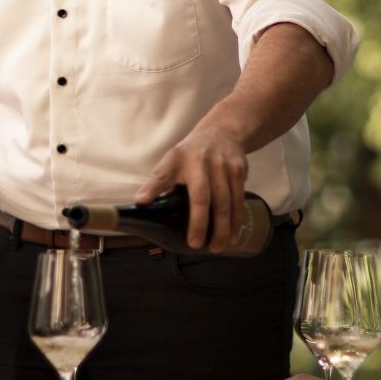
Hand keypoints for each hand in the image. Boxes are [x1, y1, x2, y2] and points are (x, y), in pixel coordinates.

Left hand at [136, 120, 247, 250]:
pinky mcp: (239, 170)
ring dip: (222, 228)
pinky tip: (234, 235)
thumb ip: (157, 182)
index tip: (142, 203)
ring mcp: (222, 165)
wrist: (222, 132)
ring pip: (224, 201)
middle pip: (200, 197)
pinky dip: (237, 219)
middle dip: (199, 224)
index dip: (152, 189)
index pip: (163, 176)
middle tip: (195, 245)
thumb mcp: (171, 162)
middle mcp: (201, 161)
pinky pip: (238, 199)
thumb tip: (141, 204)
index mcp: (178, 160)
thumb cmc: (191, 154)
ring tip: (217, 247)